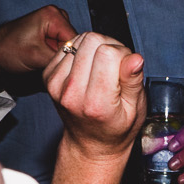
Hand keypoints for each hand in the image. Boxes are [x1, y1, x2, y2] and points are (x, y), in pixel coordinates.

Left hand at [0, 4, 78, 74]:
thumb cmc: (8, 50)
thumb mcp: (37, 57)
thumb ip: (60, 60)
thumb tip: (79, 66)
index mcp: (53, 15)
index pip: (76, 39)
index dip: (71, 56)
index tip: (61, 67)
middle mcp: (55, 14)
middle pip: (73, 41)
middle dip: (64, 55)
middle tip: (47, 63)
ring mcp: (52, 22)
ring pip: (67, 45)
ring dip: (58, 56)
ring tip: (42, 60)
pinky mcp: (48, 31)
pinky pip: (60, 46)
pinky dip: (54, 54)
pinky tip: (42, 58)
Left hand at [44, 31, 144, 160]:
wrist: (90, 144)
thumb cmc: (115, 126)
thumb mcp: (135, 109)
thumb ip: (133, 82)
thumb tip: (135, 58)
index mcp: (96, 103)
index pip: (108, 53)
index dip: (123, 54)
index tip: (125, 69)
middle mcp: (71, 92)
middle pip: (92, 40)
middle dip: (109, 46)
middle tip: (115, 66)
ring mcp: (56, 84)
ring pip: (80, 39)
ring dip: (95, 48)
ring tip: (102, 67)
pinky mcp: (48, 76)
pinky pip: (68, 45)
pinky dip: (81, 51)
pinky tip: (88, 68)